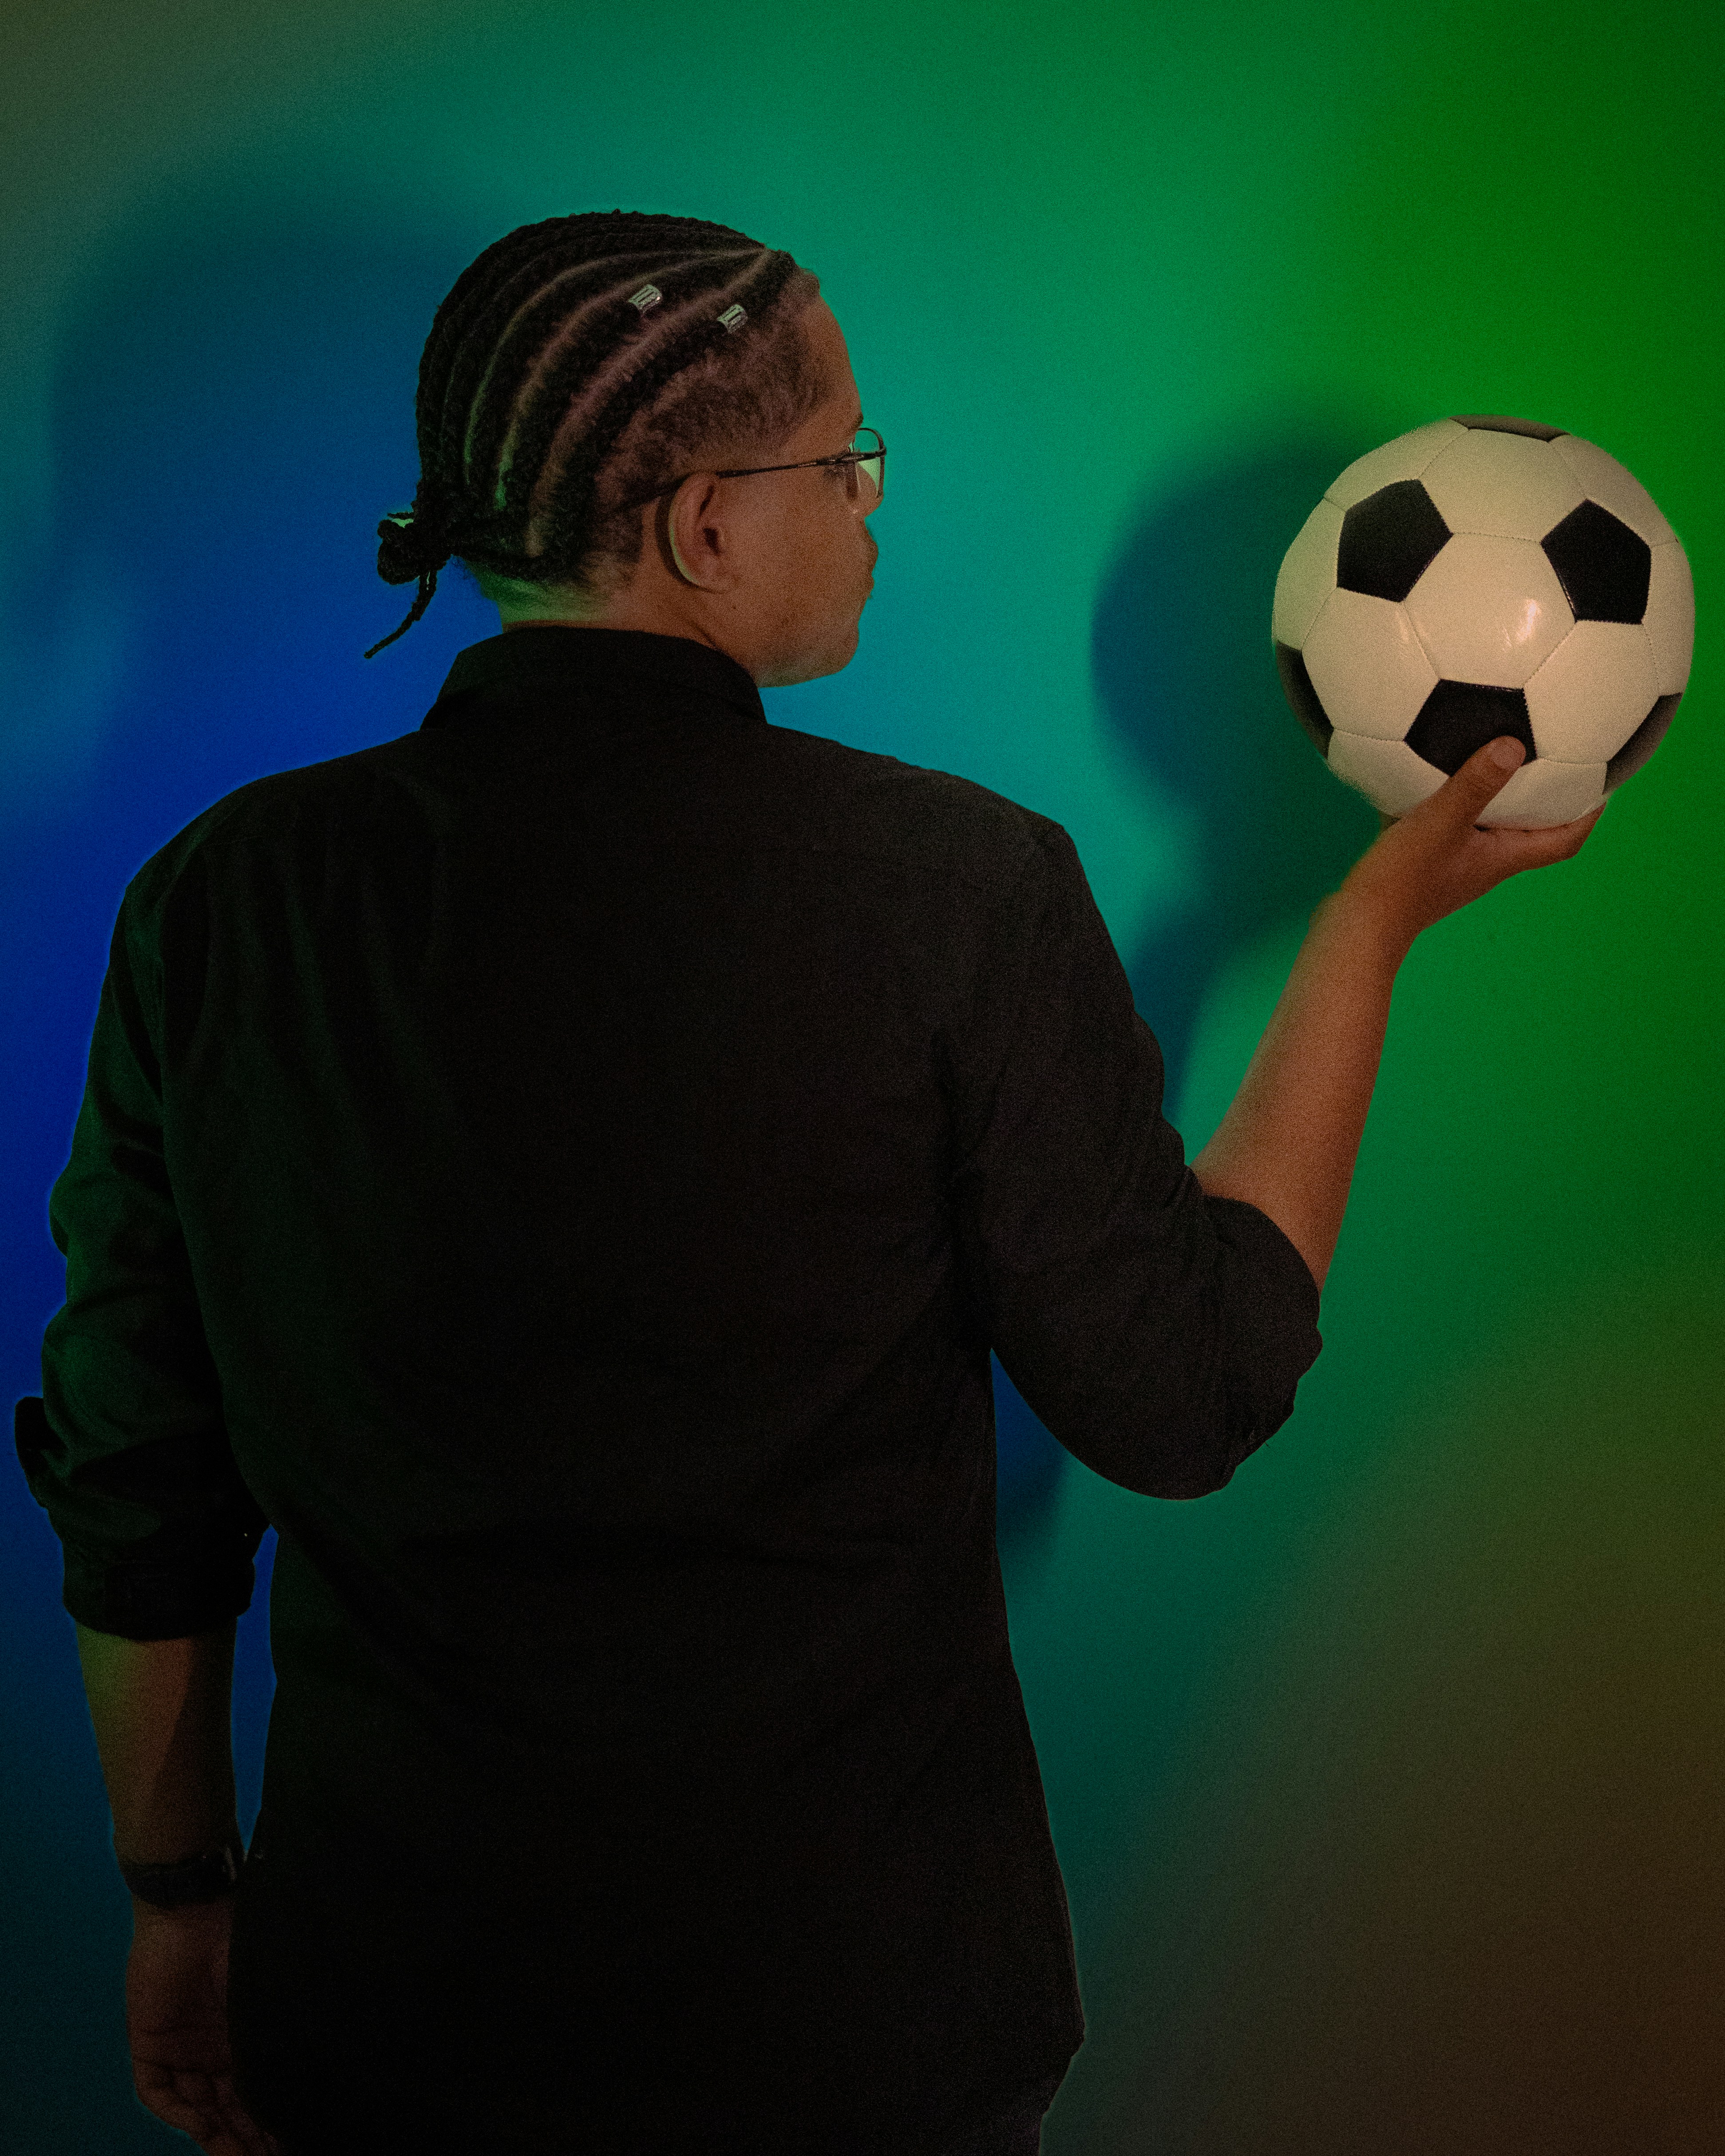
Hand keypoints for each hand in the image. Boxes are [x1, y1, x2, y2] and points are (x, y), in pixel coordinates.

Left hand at [126, 1894, 282, 2154]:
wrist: (192, 1908)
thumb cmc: (240, 1939)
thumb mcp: (268, 1990)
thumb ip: (278, 2029)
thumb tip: (314, 2067)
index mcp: (242, 2038)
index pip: (255, 2093)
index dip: (270, 2124)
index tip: (292, 2142)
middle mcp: (213, 2051)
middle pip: (228, 2110)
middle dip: (246, 2140)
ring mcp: (181, 2051)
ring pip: (198, 2108)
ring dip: (216, 2136)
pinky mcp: (150, 2045)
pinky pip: (160, 2092)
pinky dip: (180, 2111)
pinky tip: (202, 2126)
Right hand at [1343, 739, 1606, 949]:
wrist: (1357, 926)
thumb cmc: (1402, 880)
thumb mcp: (1439, 822)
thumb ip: (1474, 784)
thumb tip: (1512, 745)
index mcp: (1504, 859)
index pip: (1564, 840)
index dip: (1589, 814)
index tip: (1603, 780)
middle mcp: (1487, 865)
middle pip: (1533, 832)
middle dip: (1548, 799)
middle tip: (1557, 759)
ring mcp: (1456, 867)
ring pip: (1490, 828)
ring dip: (1501, 800)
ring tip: (1501, 761)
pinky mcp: (1425, 866)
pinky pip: (1452, 826)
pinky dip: (1455, 802)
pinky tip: (1433, 775)